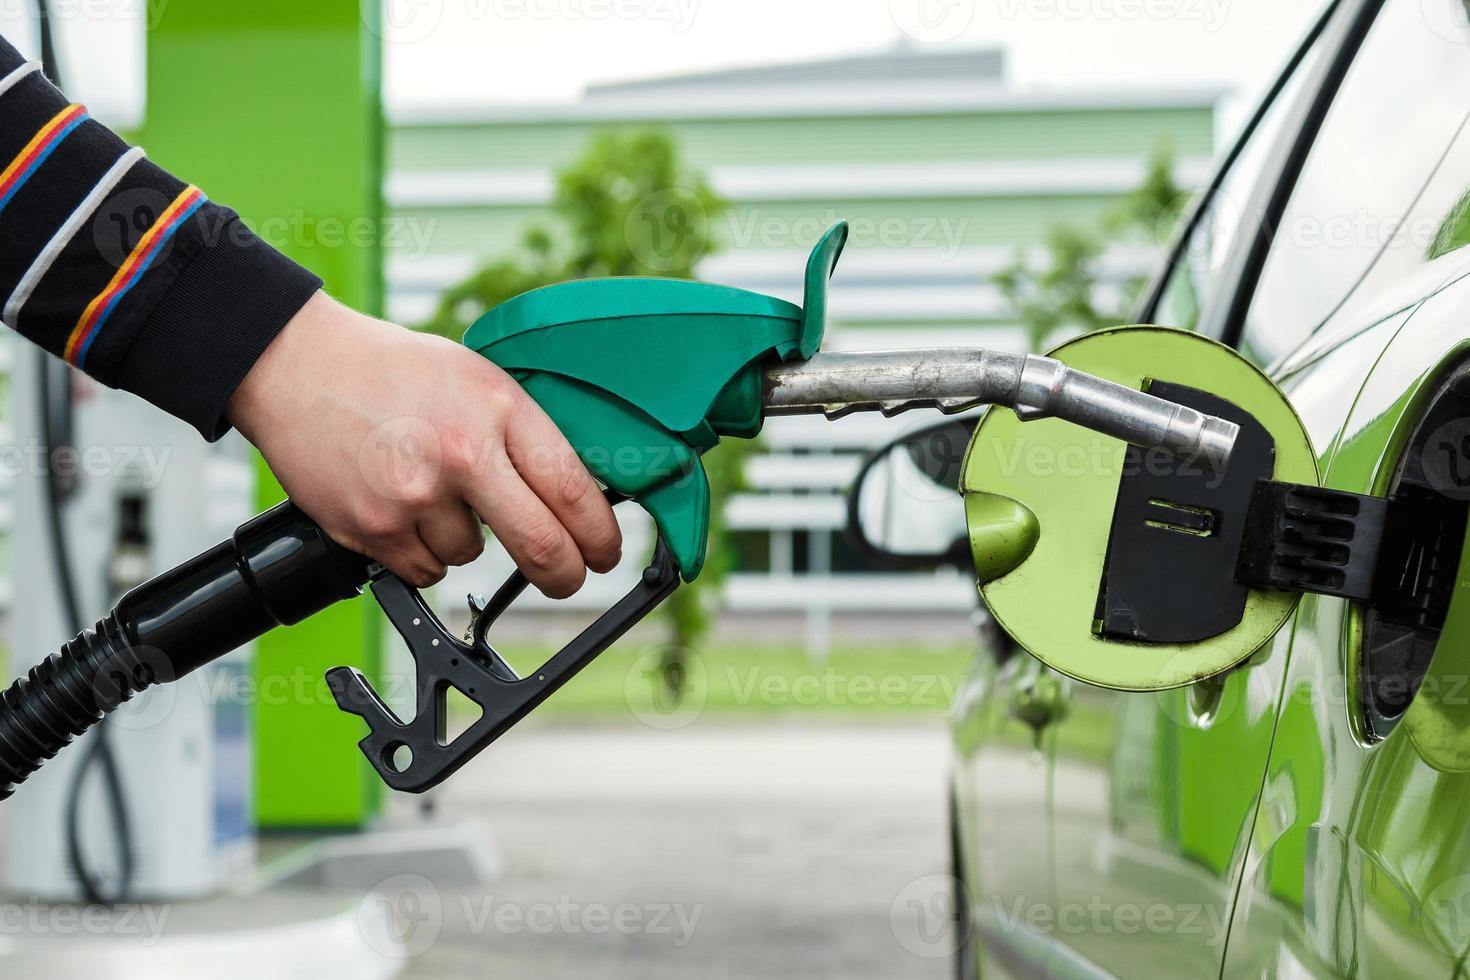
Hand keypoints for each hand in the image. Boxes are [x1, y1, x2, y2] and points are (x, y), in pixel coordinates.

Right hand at [226, 291, 621, 594]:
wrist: (296, 365)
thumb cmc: (391, 370)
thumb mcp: (475, 376)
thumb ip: (521, 431)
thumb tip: (574, 495)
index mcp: (498, 407)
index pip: (573, 489)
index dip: (601, 534)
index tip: (607, 551)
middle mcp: (461, 453)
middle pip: (542, 546)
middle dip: (565, 574)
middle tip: (567, 577)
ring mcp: (415, 496)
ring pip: (472, 557)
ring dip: (467, 540)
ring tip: (432, 491)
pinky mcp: (372, 528)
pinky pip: (424, 570)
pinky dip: (422, 553)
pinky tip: (403, 510)